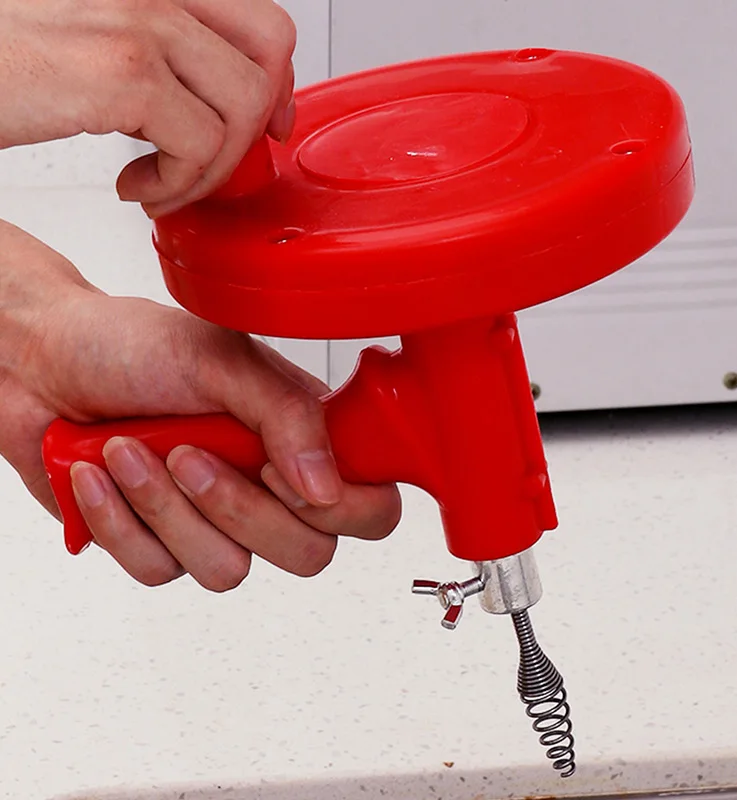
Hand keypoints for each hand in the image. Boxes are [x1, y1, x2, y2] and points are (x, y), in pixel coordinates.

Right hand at [0, 0, 295, 215]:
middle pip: (271, 50)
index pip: (260, 20)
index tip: (264, 126)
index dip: (275, 82)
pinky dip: (178, 186)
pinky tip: (136, 188)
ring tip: (164, 185)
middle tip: (218, 161)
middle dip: (256, 123)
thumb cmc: (7, 60)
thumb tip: (232, 94)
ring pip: (243, 109)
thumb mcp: (97, 36)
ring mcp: (141, 22)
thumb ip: (167, 52)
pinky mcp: (122, 73)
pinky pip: (201, 145)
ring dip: (209, 168)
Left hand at [0, 221, 400, 589]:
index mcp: (300, 435)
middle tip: (192, 455)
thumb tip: (327, 484)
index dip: (340, 506)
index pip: (369, 504)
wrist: (40, 361)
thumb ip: (288, 415)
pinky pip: (158, 570)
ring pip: (227, 569)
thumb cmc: (130, 344)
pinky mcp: (160, 542)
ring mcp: (214, 519)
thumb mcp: (220, 358)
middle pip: (307, 554)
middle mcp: (266, 483)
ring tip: (130, 451)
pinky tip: (99, 473)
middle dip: (239, 509)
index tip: (280, 467)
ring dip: (167, 509)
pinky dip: (120, 521)